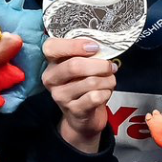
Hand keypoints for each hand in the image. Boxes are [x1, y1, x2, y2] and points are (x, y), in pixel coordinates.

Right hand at [42, 37, 118, 151]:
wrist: (82, 116)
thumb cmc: (82, 85)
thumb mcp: (80, 66)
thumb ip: (86, 54)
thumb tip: (101, 48)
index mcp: (51, 62)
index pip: (52, 47)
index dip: (75, 45)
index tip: (95, 47)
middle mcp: (51, 79)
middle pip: (74, 66)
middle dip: (100, 65)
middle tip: (110, 66)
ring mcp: (60, 96)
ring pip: (90, 82)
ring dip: (107, 80)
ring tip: (110, 81)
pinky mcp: (73, 110)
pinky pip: (95, 97)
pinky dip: (106, 92)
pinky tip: (105, 93)